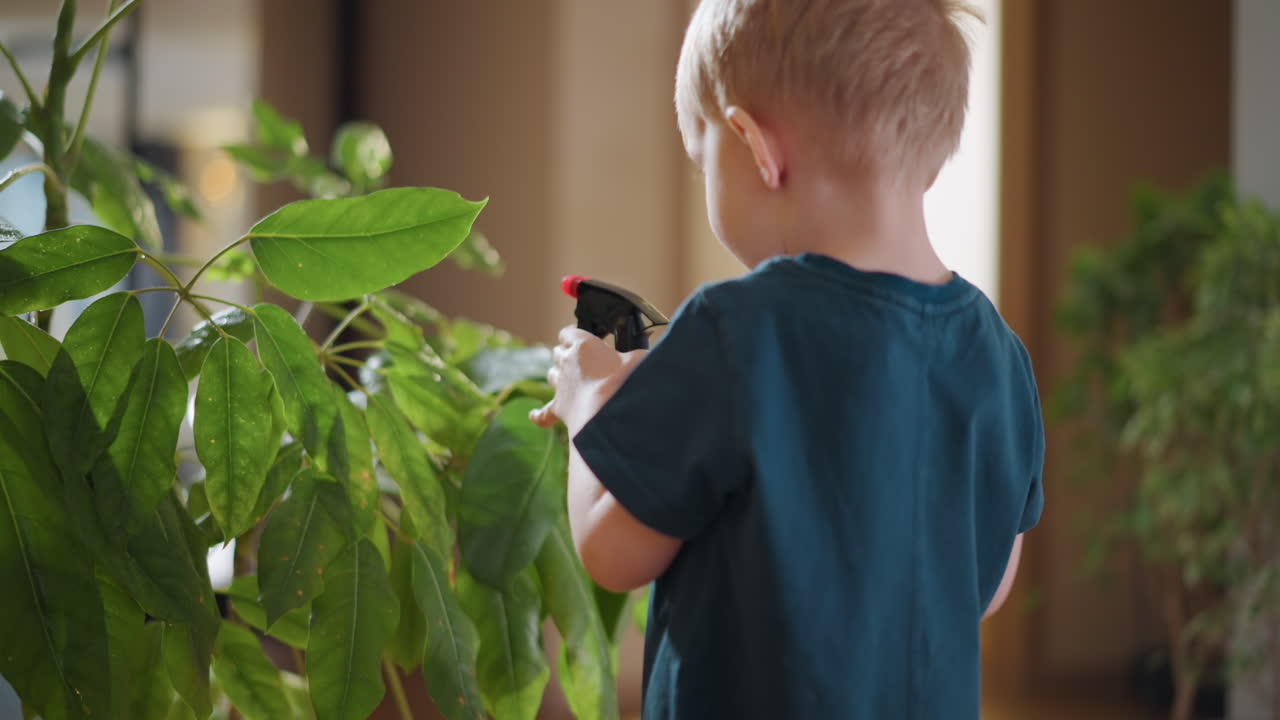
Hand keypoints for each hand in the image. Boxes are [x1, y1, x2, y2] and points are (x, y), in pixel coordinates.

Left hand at [529, 326, 645, 432]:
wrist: (610, 413)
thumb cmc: (625, 381)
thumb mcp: (639, 358)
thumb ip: (635, 354)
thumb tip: (639, 357)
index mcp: (583, 345)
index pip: (569, 332)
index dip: (573, 333)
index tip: (581, 336)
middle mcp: (567, 362)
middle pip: (558, 352)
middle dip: (567, 353)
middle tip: (583, 360)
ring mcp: (561, 386)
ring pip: (551, 374)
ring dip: (559, 375)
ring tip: (572, 380)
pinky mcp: (559, 409)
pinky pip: (544, 412)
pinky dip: (540, 414)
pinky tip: (534, 415)